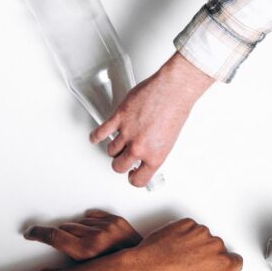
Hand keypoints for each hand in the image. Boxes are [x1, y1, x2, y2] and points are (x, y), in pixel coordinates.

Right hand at [25, 209, 141, 261]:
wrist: (146, 270)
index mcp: (86, 252)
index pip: (54, 236)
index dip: (38, 233)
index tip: (31, 232)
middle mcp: (97, 237)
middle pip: (65, 227)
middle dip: (61, 235)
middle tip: (64, 244)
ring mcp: (108, 227)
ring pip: (79, 221)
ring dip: (77, 230)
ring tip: (85, 243)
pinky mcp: (117, 221)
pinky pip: (95, 215)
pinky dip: (91, 222)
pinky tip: (92, 230)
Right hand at [91, 52, 213, 187]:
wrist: (172, 90)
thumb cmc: (175, 110)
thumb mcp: (169, 140)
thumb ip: (154, 150)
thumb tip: (146, 154)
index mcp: (155, 156)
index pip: (139, 180)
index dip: (134, 178)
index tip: (132, 174)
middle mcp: (139, 148)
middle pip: (119, 166)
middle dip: (120, 164)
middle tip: (122, 159)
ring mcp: (127, 133)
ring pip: (110, 150)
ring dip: (113, 148)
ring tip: (117, 143)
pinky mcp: (118, 118)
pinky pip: (100, 132)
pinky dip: (95, 136)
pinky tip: (96, 137)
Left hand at [121, 218, 247, 270]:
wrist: (146, 269)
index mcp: (222, 262)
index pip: (236, 262)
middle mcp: (213, 243)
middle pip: (221, 250)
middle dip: (211, 258)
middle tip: (194, 270)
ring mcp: (198, 231)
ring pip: (206, 238)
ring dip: (199, 246)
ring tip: (183, 260)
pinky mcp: (185, 223)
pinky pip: (192, 228)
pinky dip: (187, 236)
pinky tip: (177, 249)